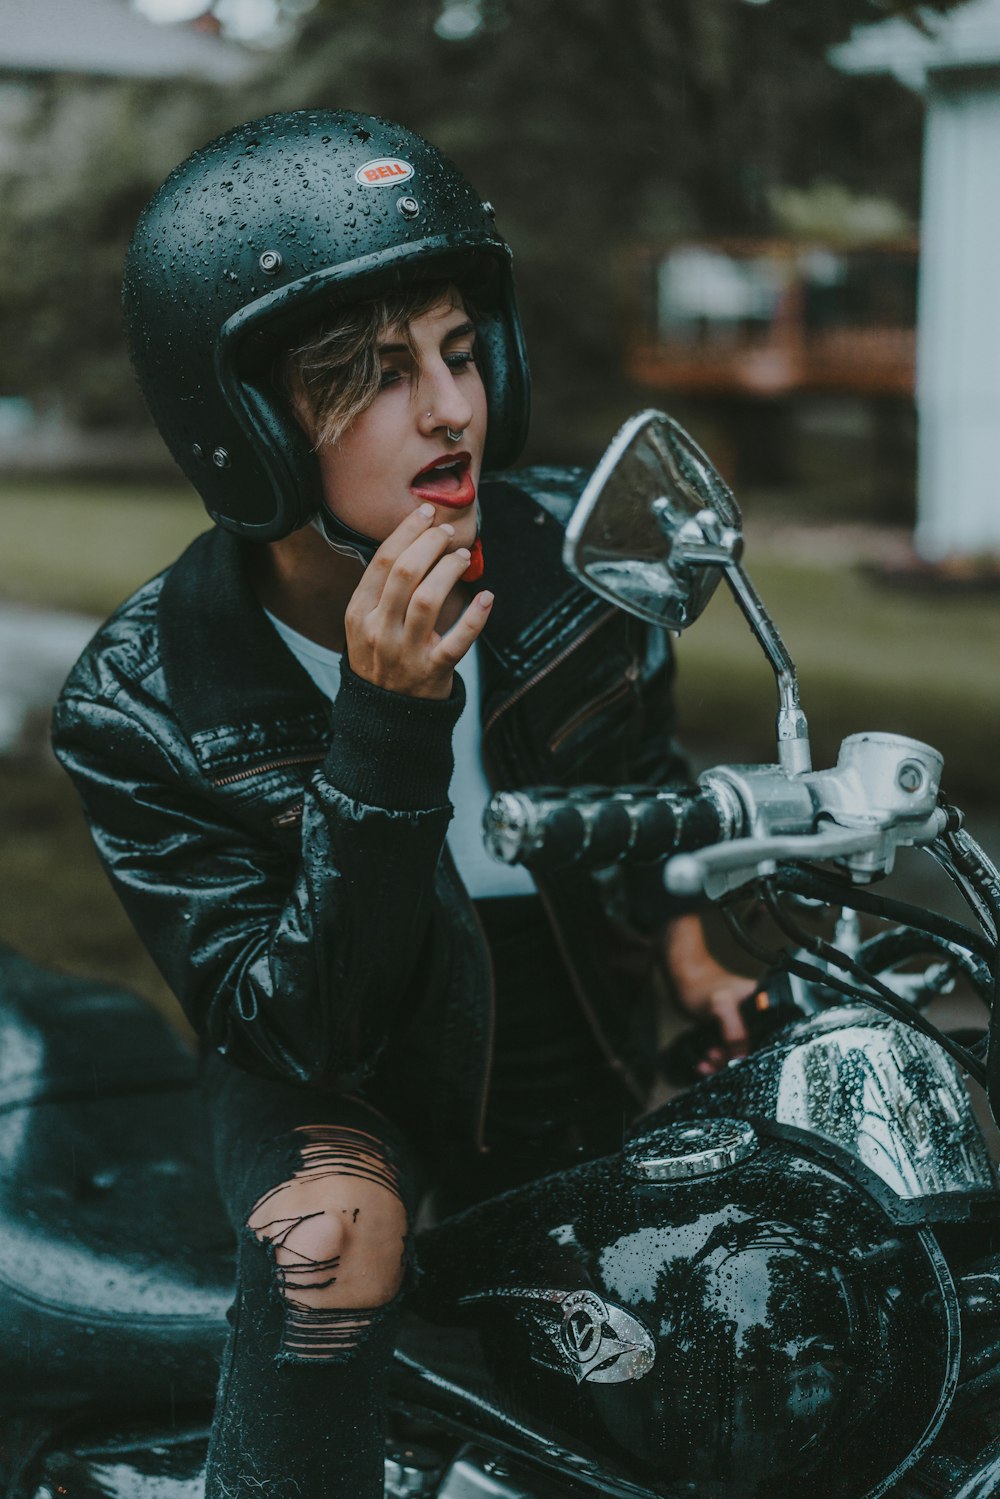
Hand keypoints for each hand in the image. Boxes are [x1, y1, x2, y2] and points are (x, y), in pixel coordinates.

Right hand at [345, 504, 492, 699]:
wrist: (386, 714)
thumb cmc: (380, 657)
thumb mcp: (365, 623)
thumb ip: (381, 588)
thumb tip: (414, 539)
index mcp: (359, 613)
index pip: (382, 561)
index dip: (407, 531)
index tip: (426, 513)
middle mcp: (380, 630)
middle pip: (405, 573)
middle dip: (430, 543)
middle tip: (447, 532)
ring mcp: (406, 652)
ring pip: (429, 600)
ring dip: (449, 570)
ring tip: (462, 557)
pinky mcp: (433, 671)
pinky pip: (458, 640)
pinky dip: (475, 617)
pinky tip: (486, 597)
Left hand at [663, 915, 755, 1076]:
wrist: (682, 979)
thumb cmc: (701, 985)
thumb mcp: (721, 1006)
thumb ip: (734, 1031)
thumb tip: (742, 1057)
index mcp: (763, 1005)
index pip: (768, 1037)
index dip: (754, 1053)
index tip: (738, 1061)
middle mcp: (755, 1015)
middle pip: (752, 1048)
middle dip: (733, 1060)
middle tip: (717, 1058)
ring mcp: (741, 1024)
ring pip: (737, 1054)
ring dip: (722, 1063)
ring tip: (708, 1062)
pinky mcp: (727, 1031)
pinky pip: (726, 1053)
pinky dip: (716, 1061)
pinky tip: (704, 1063)